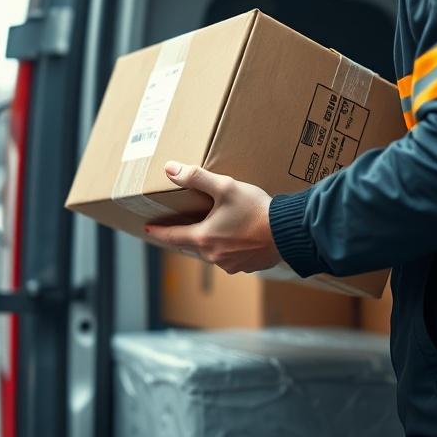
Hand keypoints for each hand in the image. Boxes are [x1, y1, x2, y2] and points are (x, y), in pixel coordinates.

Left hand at [145, 161, 281, 273]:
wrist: (288, 231)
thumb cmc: (255, 209)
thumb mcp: (224, 187)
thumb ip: (196, 177)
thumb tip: (170, 169)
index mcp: (203, 237)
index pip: (172, 236)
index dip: (159, 231)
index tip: (148, 230)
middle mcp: (213, 255)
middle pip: (192, 244)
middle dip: (186, 234)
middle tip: (182, 225)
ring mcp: (230, 264)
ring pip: (211, 252)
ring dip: (210, 241)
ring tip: (216, 227)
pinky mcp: (246, 267)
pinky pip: (230, 257)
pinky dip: (229, 247)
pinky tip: (238, 236)